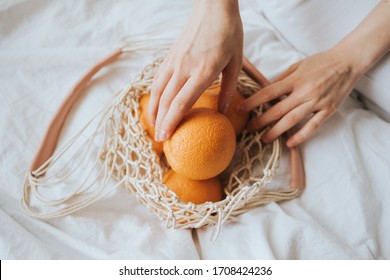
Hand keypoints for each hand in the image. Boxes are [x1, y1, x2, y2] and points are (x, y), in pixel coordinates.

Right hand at [149, 0, 242, 141]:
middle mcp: (185, 67)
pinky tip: (156, 104)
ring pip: (158, 90)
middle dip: (161, 122)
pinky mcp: (170, 56)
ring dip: (154, 110)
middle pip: (166, 101)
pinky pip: (158, 79)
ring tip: (154, 125)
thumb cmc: (229, 33)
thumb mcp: (236, 62)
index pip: (181, 103)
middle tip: (160, 139)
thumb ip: (229, 89)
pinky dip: (155, 94)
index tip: (167, 138)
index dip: (172, 122)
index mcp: (204, 71)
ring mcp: (174, 61)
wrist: (213, 7)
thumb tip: (224, 111)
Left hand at [237, 48, 362, 146]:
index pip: (268, 92)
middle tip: (249, 128)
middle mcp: (305, 91)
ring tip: (264, 139)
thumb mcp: (297, 65)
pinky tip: (290, 143)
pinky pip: (313, 126)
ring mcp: (317, 101)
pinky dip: (301, 136)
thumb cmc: (321, 62)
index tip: (240, 109)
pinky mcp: (328, 109)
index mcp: (295, 79)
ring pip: (293, 120)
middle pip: (278, 109)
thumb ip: (281, 79)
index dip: (252, 102)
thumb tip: (265, 90)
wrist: (348, 61)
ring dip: (276, 131)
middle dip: (261, 120)